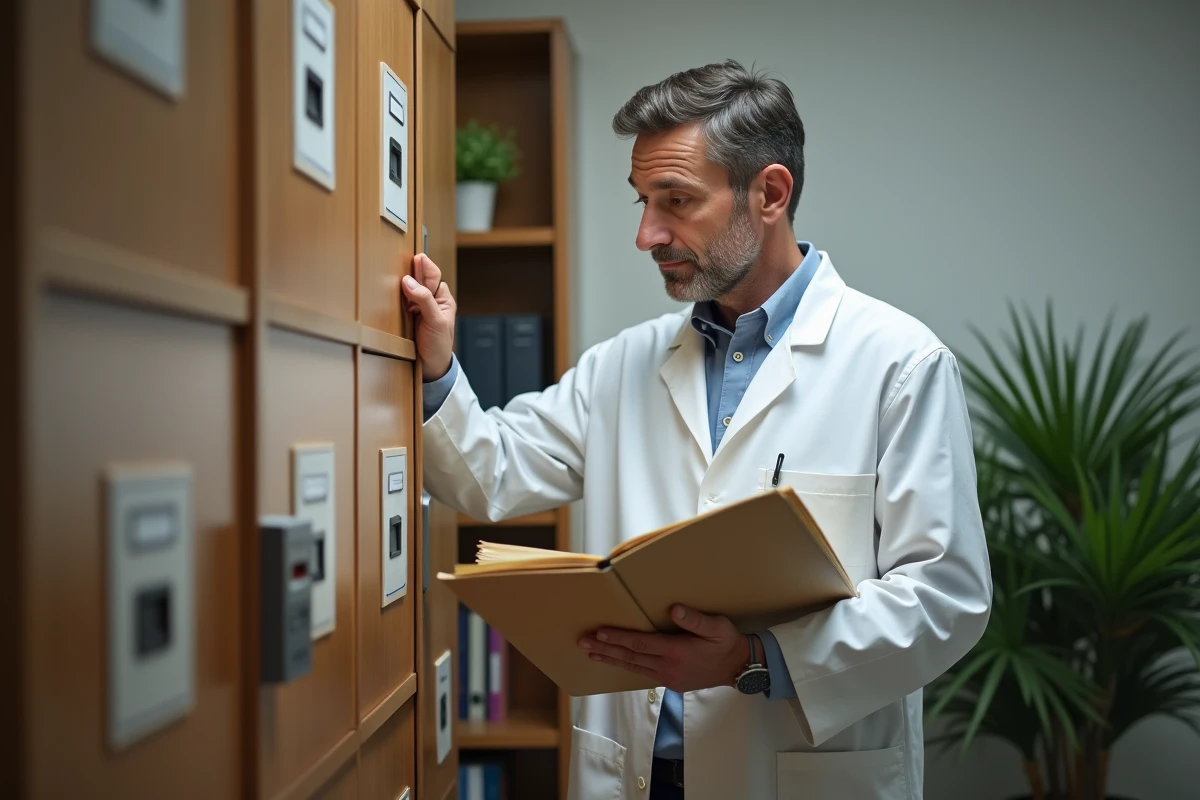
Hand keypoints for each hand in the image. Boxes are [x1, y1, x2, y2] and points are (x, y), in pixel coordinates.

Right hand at [401, 253, 455, 380]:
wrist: (430, 367)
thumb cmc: (439, 345)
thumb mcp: (436, 321)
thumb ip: (424, 300)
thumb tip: (409, 281)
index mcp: (443, 298)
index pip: (433, 275)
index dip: (424, 265)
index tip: (415, 257)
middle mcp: (430, 300)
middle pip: (419, 279)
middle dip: (411, 270)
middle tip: (398, 259)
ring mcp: (417, 307)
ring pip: (408, 289)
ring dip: (401, 283)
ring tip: (392, 272)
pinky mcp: (406, 315)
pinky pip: (400, 301)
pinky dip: (395, 296)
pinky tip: (389, 292)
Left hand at [578, 605, 752, 692]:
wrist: (737, 668)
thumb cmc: (726, 643)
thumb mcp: (717, 627)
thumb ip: (695, 619)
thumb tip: (673, 609)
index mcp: (677, 651)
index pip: (641, 644)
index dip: (619, 638)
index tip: (600, 632)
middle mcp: (668, 667)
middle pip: (630, 657)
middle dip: (605, 649)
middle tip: (583, 643)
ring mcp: (667, 677)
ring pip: (632, 667)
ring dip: (610, 659)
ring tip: (590, 654)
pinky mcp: (669, 682)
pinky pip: (641, 674)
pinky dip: (624, 667)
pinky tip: (615, 662)